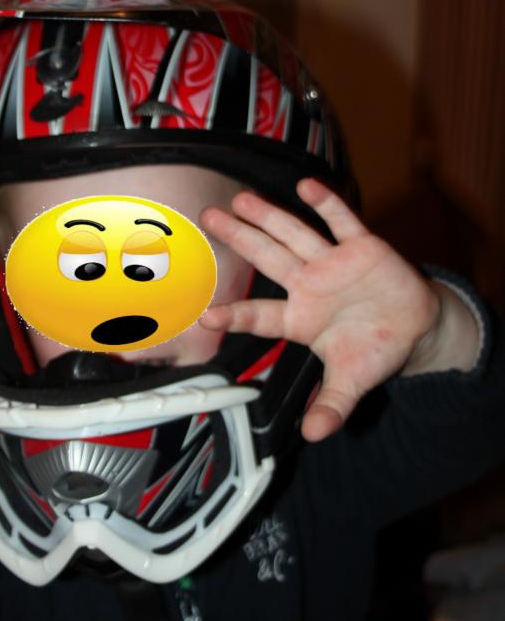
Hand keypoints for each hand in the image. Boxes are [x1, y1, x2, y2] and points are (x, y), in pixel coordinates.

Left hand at [199, 178, 471, 441]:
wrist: (415, 325)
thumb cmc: (374, 348)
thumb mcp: (352, 382)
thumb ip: (332, 406)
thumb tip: (315, 434)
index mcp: (301, 318)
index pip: (261, 314)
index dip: (235, 314)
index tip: (205, 315)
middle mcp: (309, 285)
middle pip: (268, 258)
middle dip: (239, 238)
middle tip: (209, 216)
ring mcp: (333, 263)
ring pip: (295, 235)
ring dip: (270, 217)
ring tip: (242, 199)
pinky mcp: (363, 248)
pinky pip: (342, 223)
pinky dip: (327, 205)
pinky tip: (306, 186)